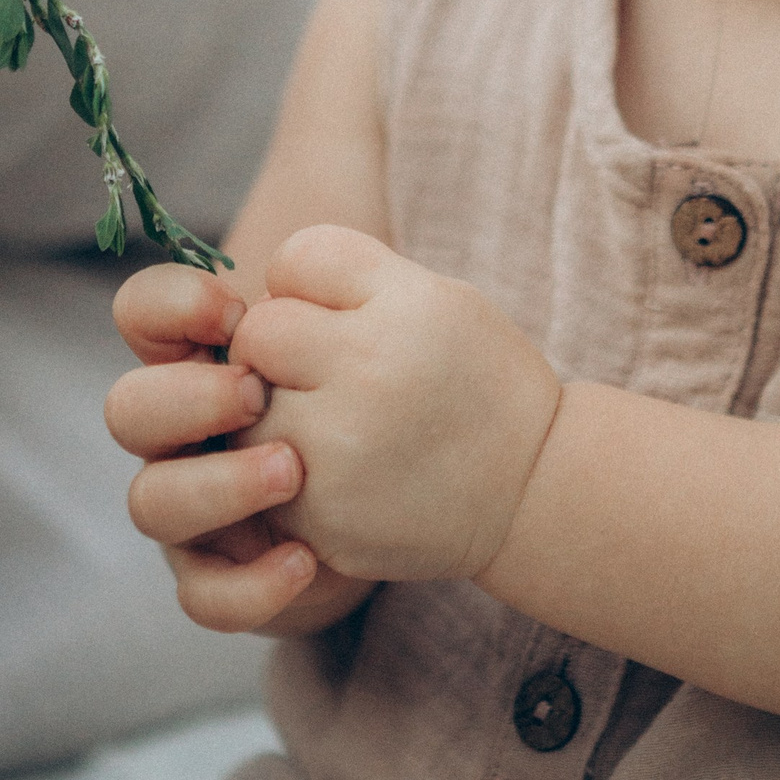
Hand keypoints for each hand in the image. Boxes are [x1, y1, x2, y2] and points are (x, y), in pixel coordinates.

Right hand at [108, 262, 370, 633]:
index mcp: (205, 358)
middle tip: (255, 393)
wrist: (435, 486)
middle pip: (127, 410)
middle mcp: (183, 433)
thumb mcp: (366, 326)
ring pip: (151, 504)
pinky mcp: (227, 576)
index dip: (169, 307)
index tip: (236, 311)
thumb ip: (328, 286)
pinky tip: (308, 559)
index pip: (141, 315)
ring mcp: (196, 507)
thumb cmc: (385, 392)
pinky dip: (248, 583)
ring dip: (216, 485)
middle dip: (185, 399)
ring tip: (293, 472)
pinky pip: (202, 595)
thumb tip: (303, 253)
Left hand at [233, 226, 562, 584]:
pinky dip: (288, 476)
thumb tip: (250, 303)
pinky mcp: (321, 517)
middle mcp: (367, 374)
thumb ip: (346, 276)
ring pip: (246, 410)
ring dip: (277, 415)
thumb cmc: (475, 381)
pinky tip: (347, 476)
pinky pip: (259, 477)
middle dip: (279, 351)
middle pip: (257, 335)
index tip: (345, 320)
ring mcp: (338, 453)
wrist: (533, 491)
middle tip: (332, 377)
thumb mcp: (439, 296)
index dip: (308, 290)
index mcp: (404, 308)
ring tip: (341, 430)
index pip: (294, 261)